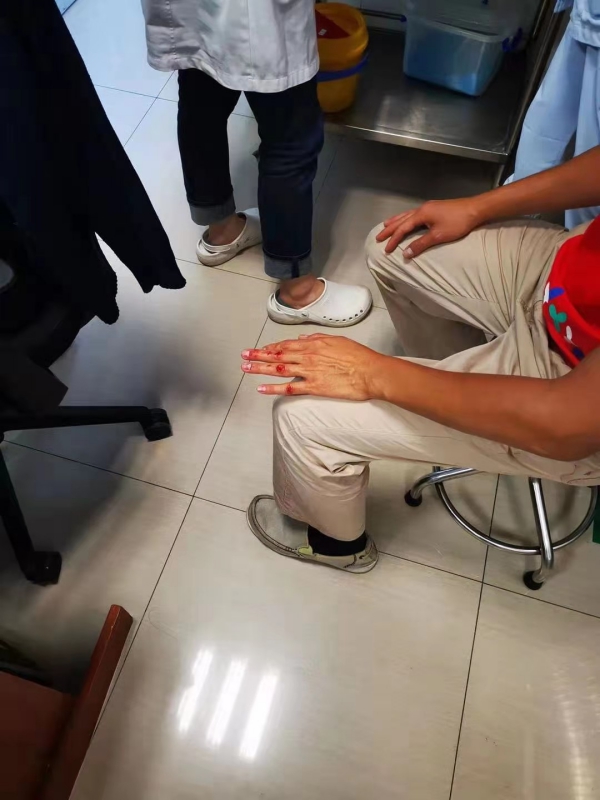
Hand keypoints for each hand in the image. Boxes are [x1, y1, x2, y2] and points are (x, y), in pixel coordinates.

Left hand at [241, 334, 386, 399]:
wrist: (371, 372)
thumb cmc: (359, 356)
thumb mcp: (338, 340)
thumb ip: (318, 338)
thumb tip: (303, 337)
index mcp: (313, 344)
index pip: (286, 345)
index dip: (271, 347)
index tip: (261, 349)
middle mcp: (307, 356)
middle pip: (277, 355)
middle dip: (259, 355)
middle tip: (244, 355)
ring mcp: (309, 372)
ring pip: (279, 369)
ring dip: (260, 368)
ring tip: (246, 369)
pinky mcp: (314, 387)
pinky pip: (290, 388)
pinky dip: (274, 388)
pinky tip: (261, 388)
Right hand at [376, 197, 482, 256]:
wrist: (475, 209)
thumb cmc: (457, 223)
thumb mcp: (438, 236)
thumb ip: (421, 244)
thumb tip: (406, 253)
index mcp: (421, 214)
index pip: (403, 228)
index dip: (394, 239)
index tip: (386, 249)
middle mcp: (422, 209)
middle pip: (402, 220)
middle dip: (390, 229)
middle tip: (378, 237)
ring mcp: (428, 207)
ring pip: (407, 215)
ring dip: (396, 221)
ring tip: (386, 226)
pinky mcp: (434, 208)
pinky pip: (414, 214)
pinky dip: (406, 218)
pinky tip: (407, 220)